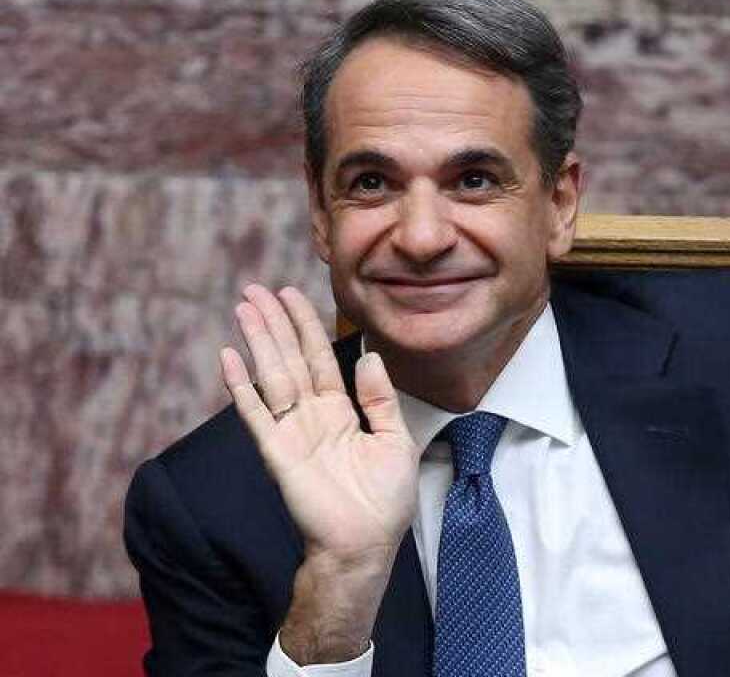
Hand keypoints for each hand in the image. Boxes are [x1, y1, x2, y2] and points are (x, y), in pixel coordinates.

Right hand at [220, 284, 419, 566]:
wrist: (365, 544)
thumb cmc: (384, 501)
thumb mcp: (396, 441)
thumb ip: (380, 399)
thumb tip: (370, 356)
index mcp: (341, 412)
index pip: (320, 358)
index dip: (306, 327)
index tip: (292, 295)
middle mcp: (312, 417)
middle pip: (290, 359)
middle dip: (274, 324)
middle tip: (256, 289)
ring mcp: (292, 432)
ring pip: (272, 376)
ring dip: (257, 342)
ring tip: (243, 308)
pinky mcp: (278, 452)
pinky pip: (256, 413)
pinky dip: (241, 386)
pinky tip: (229, 357)